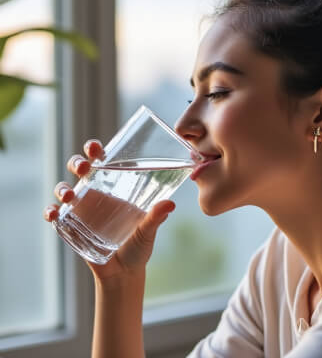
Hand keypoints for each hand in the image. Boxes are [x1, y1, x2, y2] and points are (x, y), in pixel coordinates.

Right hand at [43, 139, 174, 280]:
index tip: (95, 148)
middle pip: (79, 170)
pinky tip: (53, 214)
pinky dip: (50, 212)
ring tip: (69, 195)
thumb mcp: (147, 231)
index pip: (102, 162)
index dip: (95, 151)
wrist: (124, 273)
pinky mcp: (70, 227)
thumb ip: (156, 218)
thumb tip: (170, 204)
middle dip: (77, 162)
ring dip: (62, 188)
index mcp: (115, 189)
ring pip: (64, 189)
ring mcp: (81, 210)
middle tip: (84, 167)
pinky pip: (55, 216)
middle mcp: (96, 195)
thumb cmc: (138, 247)